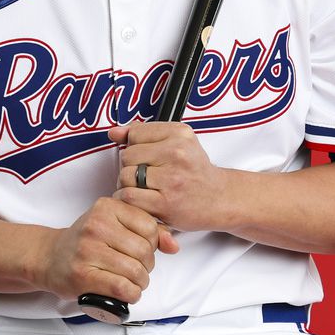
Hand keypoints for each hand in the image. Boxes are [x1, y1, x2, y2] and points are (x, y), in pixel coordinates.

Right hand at [33, 197, 178, 303]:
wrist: (50, 257)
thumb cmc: (87, 241)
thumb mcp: (115, 225)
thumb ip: (147, 230)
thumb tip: (174, 245)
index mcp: (107, 207)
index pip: (150, 226)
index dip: (153, 244)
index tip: (142, 250)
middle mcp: (97, 225)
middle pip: (145, 251)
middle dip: (147, 266)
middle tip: (137, 269)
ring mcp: (88, 250)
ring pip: (136, 271)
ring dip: (140, 283)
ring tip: (132, 282)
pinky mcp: (83, 275)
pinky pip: (122, 288)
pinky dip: (131, 294)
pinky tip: (127, 292)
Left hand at [109, 122, 231, 232]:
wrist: (220, 198)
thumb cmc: (195, 171)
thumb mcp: (177, 142)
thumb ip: (144, 134)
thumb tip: (114, 132)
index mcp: (180, 134)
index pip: (135, 133)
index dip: (134, 146)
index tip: (145, 156)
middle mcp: (177, 153)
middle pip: (127, 155)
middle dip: (130, 166)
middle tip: (143, 175)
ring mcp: (172, 178)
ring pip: (126, 176)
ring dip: (127, 184)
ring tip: (141, 187)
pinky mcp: (166, 203)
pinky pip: (129, 196)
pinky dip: (127, 199)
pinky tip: (140, 199)